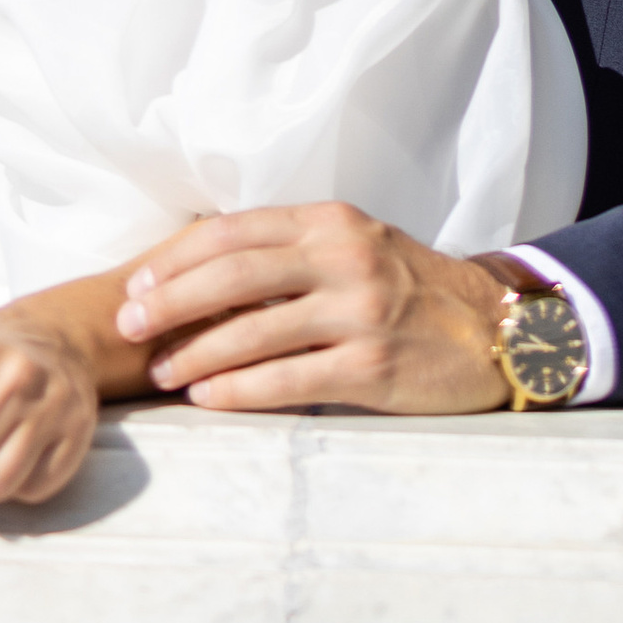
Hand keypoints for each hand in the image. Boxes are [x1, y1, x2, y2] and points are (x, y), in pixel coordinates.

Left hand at [114, 205, 516, 415]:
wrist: (494, 331)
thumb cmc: (409, 289)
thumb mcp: (355, 247)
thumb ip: (293, 250)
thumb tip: (205, 271)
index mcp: (331, 222)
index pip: (235, 231)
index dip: (178, 259)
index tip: (137, 285)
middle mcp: (343, 257)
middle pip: (234, 274)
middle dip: (171, 301)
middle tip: (128, 325)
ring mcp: (360, 312)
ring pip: (255, 330)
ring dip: (196, 353)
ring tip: (160, 372)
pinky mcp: (373, 367)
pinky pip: (289, 380)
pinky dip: (240, 390)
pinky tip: (208, 400)